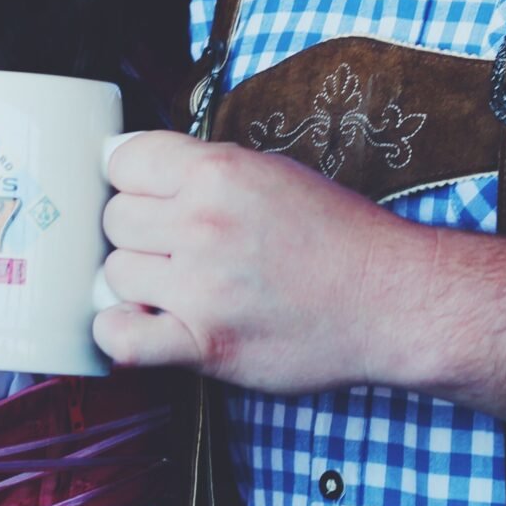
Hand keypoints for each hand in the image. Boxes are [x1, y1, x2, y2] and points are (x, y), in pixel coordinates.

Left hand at [93, 130, 416, 393]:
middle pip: (114, 218)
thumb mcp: (271, 172)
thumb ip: (203, 170)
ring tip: (178, 286)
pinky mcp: (206, 344)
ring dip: (138, 282)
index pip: (122, 160)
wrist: (391, 299)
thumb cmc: (339, 235)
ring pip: (114, 273)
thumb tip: (137, 171)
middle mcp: (204, 223)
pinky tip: (146, 325)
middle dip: (138, 232)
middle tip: (174, 247)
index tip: (151, 197)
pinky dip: (120, 335)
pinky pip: (122, 340)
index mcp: (218, 171)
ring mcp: (202, 286)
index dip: (133, 180)